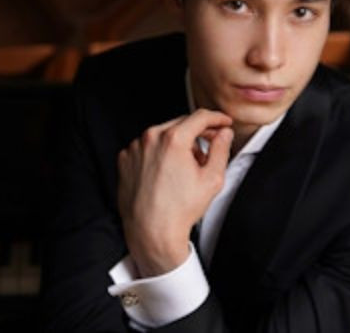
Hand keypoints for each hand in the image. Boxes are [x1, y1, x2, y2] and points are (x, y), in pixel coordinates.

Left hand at [117, 109, 233, 276]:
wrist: (151, 232)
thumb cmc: (180, 210)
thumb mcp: (212, 178)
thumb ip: (221, 149)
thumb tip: (224, 134)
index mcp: (173, 139)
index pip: (200, 117)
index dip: (217, 117)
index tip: (223, 122)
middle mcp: (150, 138)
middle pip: (181, 123)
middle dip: (199, 132)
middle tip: (211, 145)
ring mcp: (135, 148)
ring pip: (163, 134)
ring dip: (178, 142)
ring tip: (186, 166)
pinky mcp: (125, 158)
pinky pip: (147, 146)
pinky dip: (159, 152)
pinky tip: (167, 171)